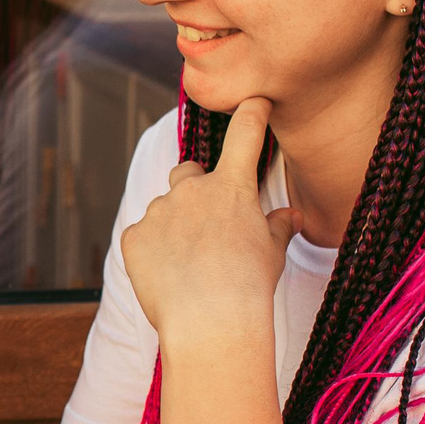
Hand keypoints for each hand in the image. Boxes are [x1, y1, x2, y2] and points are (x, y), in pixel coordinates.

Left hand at [121, 97, 294, 342]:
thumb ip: (278, 227)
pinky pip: (143, 236)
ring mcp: (159, 211)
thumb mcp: (272, 253)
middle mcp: (192, 190)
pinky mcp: (134, 237)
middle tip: (206, 221)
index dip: (251, 113)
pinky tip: (168, 276)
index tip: (253, 101)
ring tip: (189, 265)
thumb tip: (291, 216)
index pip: (245, 133)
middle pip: (187, 170)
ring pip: (164, 209)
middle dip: (195, 187)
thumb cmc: (249, 287)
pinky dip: (153, 251)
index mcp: (232, 186)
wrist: (209, 321)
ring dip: (174, 226)